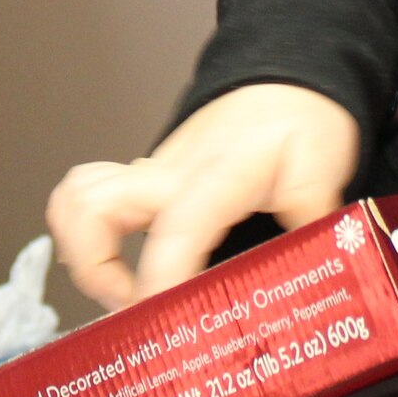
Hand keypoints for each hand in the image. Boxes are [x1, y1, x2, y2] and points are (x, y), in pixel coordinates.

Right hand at [47, 85, 359, 309]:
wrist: (285, 75)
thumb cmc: (300, 116)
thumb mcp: (321, 173)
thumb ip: (313, 230)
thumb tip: (312, 282)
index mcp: (213, 177)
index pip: (171, 234)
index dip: (158, 284)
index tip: (161, 321)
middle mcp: (168, 175)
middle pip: (89, 207)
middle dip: (94, 270)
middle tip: (132, 310)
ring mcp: (152, 176)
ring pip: (76, 198)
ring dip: (81, 251)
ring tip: (121, 294)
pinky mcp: (149, 181)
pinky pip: (94, 199)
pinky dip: (90, 235)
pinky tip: (125, 269)